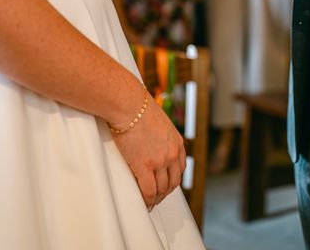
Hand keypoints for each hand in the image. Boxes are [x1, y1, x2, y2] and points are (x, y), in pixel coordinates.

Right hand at [111, 92, 185, 209]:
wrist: (130, 105)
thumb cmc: (139, 108)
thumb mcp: (159, 122)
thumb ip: (161, 136)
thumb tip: (152, 141)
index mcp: (177, 143)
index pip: (180, 168)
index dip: (172, 180)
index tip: (165, 184)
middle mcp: (172, 154)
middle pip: (172, 182)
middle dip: (165, 192)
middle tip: (157, 197)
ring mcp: (159, 161)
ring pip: (161, 189)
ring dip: (156, 198)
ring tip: (149, 201)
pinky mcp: (144, 166)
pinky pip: (148, 191)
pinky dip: (147, 200)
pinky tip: (144, 202)